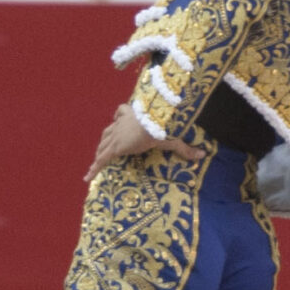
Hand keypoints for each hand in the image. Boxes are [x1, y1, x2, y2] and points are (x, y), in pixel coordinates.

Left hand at [85, 101, 202, 181]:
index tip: (118, 116)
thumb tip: (203, 154)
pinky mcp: (113, 148)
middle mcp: (120, 124)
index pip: (121, 112)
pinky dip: (94, 169)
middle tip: (104, 146)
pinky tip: (87, 177)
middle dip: (106, 138)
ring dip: (99, 152)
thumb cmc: (161, 127)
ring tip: (96, 161)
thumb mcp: (173, 137)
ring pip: (102, 144)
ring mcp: (115, 136)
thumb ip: (185, 148)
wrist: (152, 124)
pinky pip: (101, 160)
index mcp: (132, 116)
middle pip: (108, 131)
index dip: (120, 115)